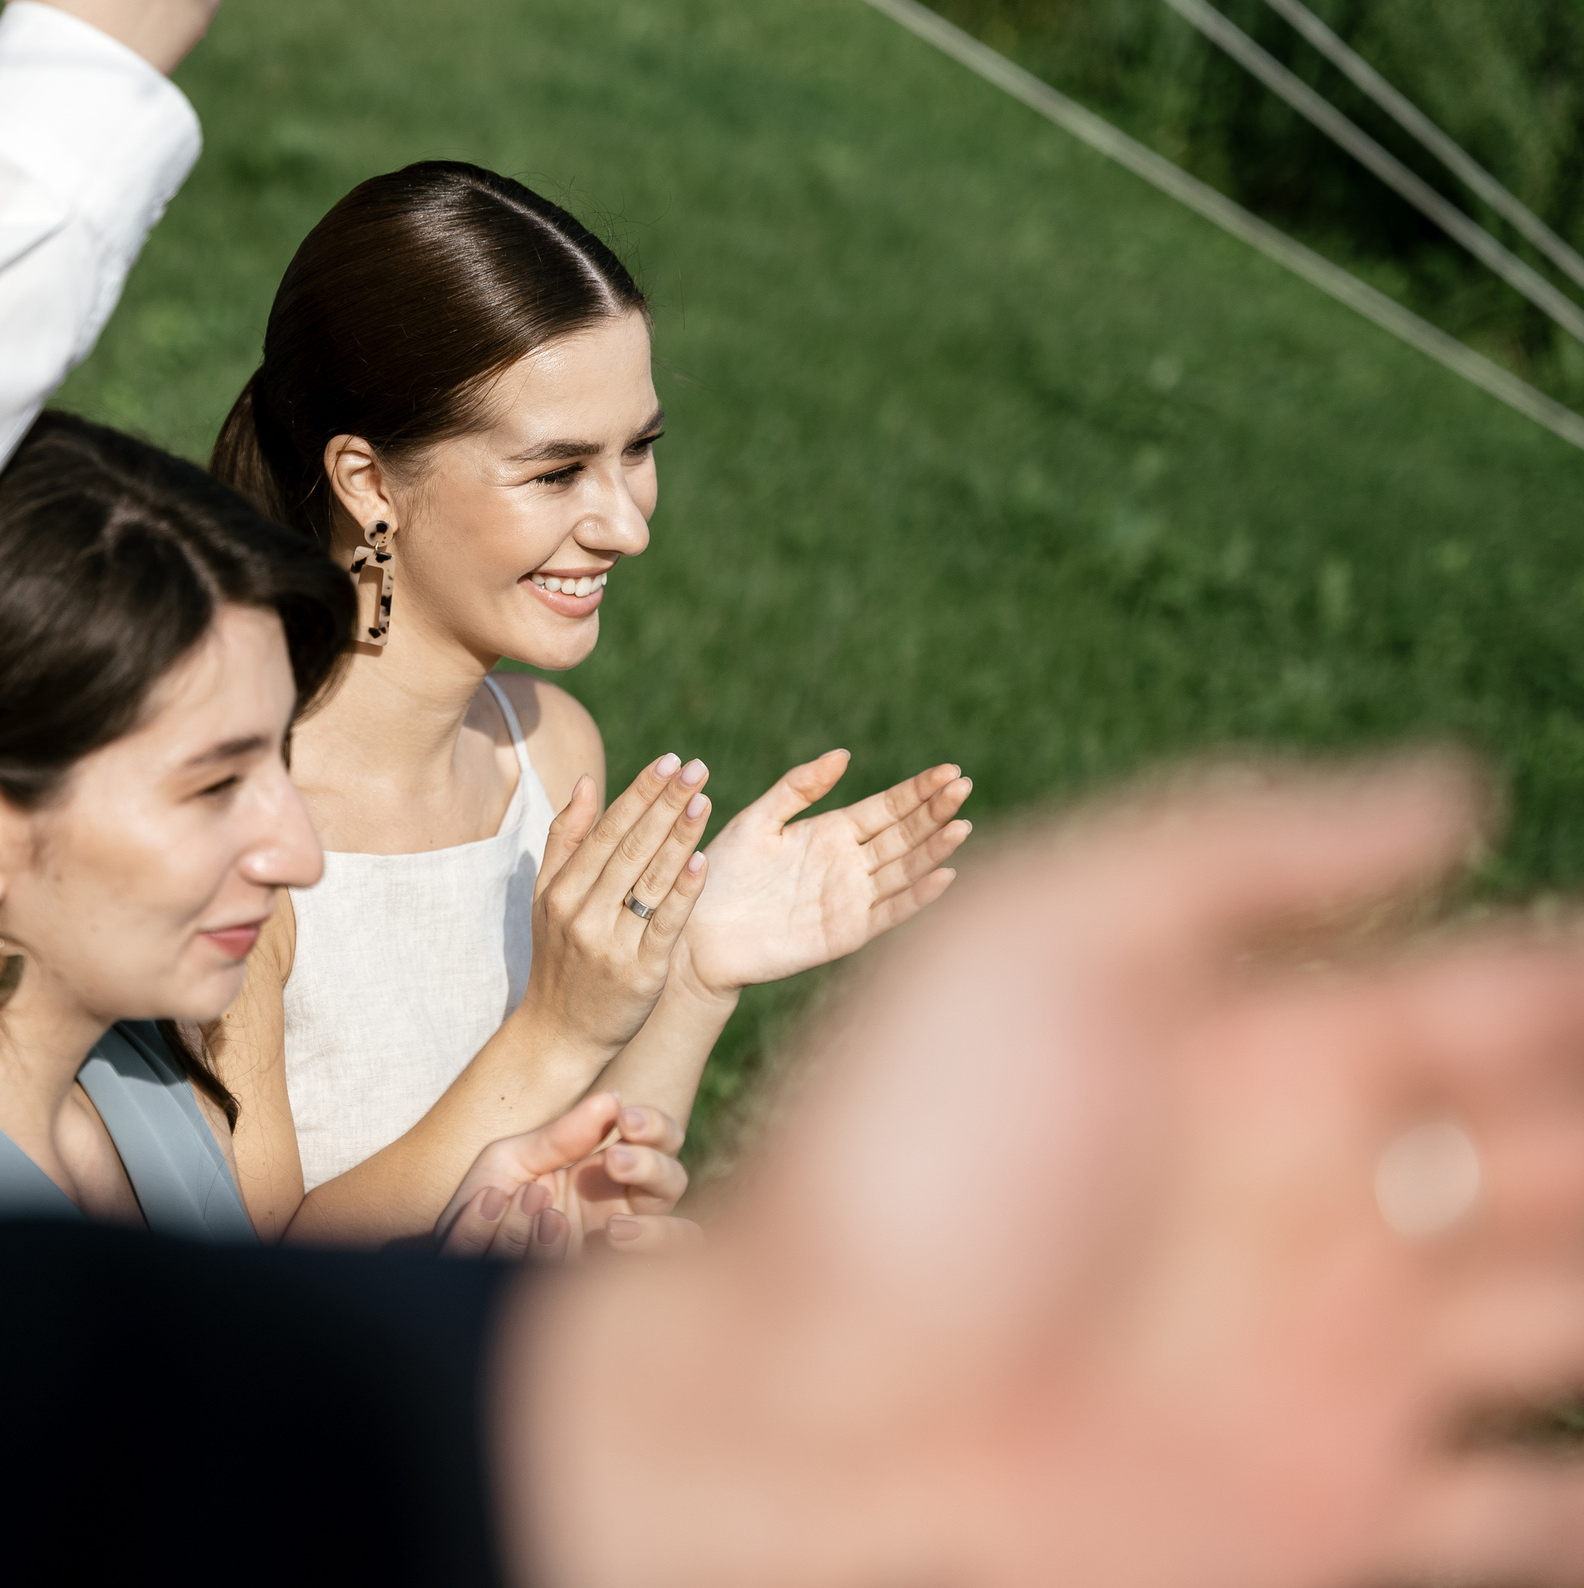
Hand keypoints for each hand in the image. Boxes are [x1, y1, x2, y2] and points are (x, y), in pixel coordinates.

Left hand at [435, 1093, 700, 1259]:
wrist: (457, 1261)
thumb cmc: (488, 1203)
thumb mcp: (512, 1159)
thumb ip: (560, 1135)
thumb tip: (613, 1099)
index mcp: (606, 1172)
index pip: (658, 1141)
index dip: (655, 1125)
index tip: (625, 1118)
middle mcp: (623, 1209)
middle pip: (673, 1180)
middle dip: (651, 1163)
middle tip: (614, 1157)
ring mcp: (623, 1250)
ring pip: (680, 1235)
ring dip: (650, 1225)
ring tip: (610, 1219)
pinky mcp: (614, 1284)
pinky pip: (653, 1272)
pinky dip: (635, 1249)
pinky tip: (599, 1235)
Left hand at [504, 755, 1583, 1587]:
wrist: (795, 1409)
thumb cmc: (900, 1159)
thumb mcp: (1046, 941)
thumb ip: (1244, 852)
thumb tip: (1457, 786)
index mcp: (1254, 1056)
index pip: (1476, 997)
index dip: (1575, 977)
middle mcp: (1310, 1202)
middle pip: (1540, 1152)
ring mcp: (1328, 1358)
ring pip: (1555, 1313)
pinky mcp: (1320, 1506)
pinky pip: (1506, 1516)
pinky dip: (1575, 1506)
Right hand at [506, 757, 713, 1062]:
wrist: (558, 1035)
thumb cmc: (559, 959)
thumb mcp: (547, 898)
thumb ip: (566, 839)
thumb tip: (586, 782)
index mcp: (562, 890)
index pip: (607, 830)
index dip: (639, 793)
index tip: (669, 760)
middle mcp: (583, 912)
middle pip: (630, 847)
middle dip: (665, 803)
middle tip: (697, 767)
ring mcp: (611, 943)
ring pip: (650, 880)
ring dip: (679, 837)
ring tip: (704, 799)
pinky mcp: (640, 973)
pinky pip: (666, 924)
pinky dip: (684, 891)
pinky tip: (703, 860)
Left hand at [675, 750, 969, 1000]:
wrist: (695, 931)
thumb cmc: (719, 872)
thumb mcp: (758, 820)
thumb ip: (799, 787)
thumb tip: (843, 754)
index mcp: (831, 832)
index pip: (887, 807)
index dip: (918, 790)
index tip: (950, 770)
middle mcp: (849, 865)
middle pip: (903, 834)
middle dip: (934, 811)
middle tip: (963, 786)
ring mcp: (850, 899)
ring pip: (903, 870)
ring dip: (933, 849)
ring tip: (961, 825)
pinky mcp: (844, 933)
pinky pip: (888, 912)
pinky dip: (916, 896)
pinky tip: (944, 875)